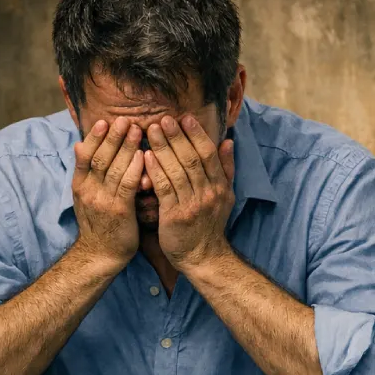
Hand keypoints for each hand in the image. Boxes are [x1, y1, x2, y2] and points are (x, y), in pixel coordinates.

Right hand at [71, 117, 144, 270]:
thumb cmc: (98, 223)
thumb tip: (79, 145)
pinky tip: (143, 156)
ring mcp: (103, 201)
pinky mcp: (119, 211)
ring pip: (114, 168)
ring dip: (126, 147)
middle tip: (124, 120)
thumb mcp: (85, 196)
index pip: (85, 156)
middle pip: (100, 158)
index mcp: (80, 185)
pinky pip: (127, 186)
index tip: (104, 121)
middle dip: (112, 137)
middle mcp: (89, 191)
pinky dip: (134, 169)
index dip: (94, 137)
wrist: (100, 255)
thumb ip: (85, 171)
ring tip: (136, 130)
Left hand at [143, 115, 235, 271]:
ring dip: (163, 148)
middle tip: (163, 118)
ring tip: (150, 130)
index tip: (184, 117)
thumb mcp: (226, 196)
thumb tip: (228, 141)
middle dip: (177, 136)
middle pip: (192, 158)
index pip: (208, 153)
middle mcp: (209, 193)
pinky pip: (164, 188)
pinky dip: (155, 171)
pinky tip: (146, 157)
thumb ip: (226, 168)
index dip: (196, 134)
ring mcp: (192, 204)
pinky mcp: (175, 216)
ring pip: (177, 170)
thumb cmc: (210, 224)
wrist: (203, 257)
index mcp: (220, 185)